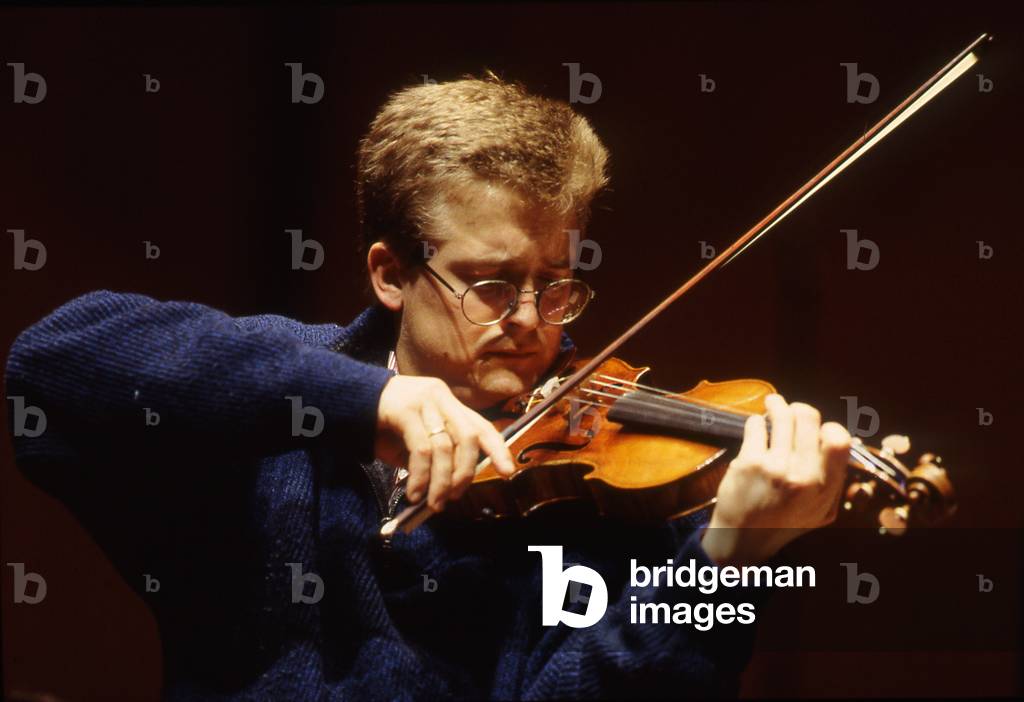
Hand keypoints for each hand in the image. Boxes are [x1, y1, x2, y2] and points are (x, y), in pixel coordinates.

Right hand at [375, 375, 515, 510]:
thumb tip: (452, 488)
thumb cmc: (386, 425)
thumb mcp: (417, 439)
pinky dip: (421, 477)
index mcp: (449, 403)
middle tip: (453, 497)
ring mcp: (424, 402)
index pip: (481, 425)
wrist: (350, 400)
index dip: (498, 449)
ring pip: (445, 447)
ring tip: (433, 503)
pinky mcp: (405, 410)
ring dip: (441, 482)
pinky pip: (421, 450)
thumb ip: (437, 455)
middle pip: (468, 437)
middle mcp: (441, 398)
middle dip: (465, 472)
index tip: (508, 471)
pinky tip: (414, 492)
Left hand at [701, 394, 850, 565]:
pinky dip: (756, 421)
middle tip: (791, 410)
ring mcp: (775, 468)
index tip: (819, 428)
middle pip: (809, 417)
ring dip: (776, 405)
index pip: (839, 440)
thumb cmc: (782, 523)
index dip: (830, 427)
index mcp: (824, 488)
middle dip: (799, 409)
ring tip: (773, 403)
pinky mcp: (749, 462)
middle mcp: (803, 476)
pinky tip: (757, 427)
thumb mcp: (821, 512)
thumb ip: (834, 481)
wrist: (742, 540)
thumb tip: (841, 444)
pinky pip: (756, 425)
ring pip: (782, 415)